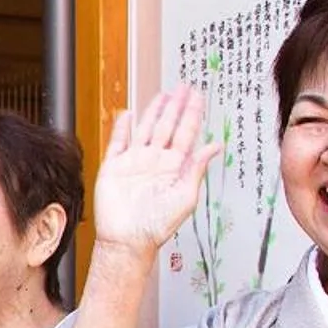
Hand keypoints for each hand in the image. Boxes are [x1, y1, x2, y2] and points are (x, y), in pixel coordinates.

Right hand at [92, 85, 222, 256]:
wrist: (128, 240)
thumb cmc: (158, 226)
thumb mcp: (186, 197)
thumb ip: (197, 168)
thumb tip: (215, 145)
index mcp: (174, 167)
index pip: (186, 133)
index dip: (192, 113)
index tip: (198, 96)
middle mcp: (155, 161)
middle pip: (167, 126)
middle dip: (175, 106)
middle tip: (183, 87)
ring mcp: (134, 163)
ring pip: (145, 129)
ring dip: (153, 111)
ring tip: (162, 95)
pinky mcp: (113, 168)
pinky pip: (117, 143)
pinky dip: (121, 127)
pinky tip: (127, 114)